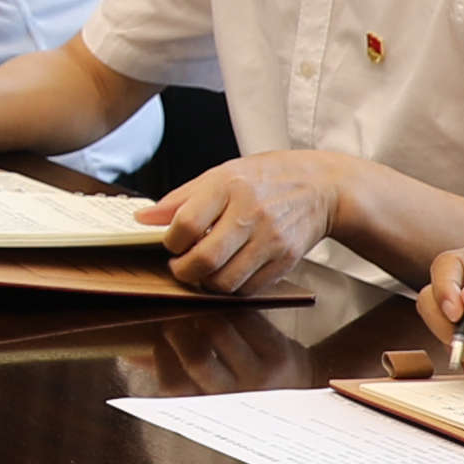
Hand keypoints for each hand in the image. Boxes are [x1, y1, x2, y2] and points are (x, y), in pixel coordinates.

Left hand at [146, 147, 348, 295]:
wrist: (321, 187)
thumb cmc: (266, 178)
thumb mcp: (220, 175)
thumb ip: (180, 199)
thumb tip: (143, 218)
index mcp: (229, 185)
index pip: (186, 224)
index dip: (169, 242)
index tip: (169, 244)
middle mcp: (251, 212)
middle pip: (204, 259)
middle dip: (182, 271)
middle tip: (180, 266)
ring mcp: (271, 239)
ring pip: (225, 282)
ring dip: (206, 283)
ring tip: (203, 270)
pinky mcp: (285, 260)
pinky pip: (248, 289)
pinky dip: (232, 288)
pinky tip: (229, 272)